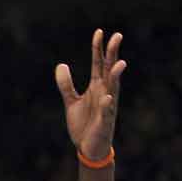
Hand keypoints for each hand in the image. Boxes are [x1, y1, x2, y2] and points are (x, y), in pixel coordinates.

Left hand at [54, 28, 127, 161]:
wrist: (87, 148)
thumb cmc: (83, 124)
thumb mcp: (71, 101)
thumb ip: (66, 85)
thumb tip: (61, 65)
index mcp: (96, 86)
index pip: (98, 63)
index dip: (98, 48)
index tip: (99, 32)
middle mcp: (104, 92)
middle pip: (109, 70)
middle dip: (112, 54)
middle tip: (117, 36)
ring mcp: (106, 106)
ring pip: (113, 88)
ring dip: (116, 76)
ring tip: (119, 63)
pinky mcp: (105, 121)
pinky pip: (107, 112)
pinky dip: (107, 104)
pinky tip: (107, 96)